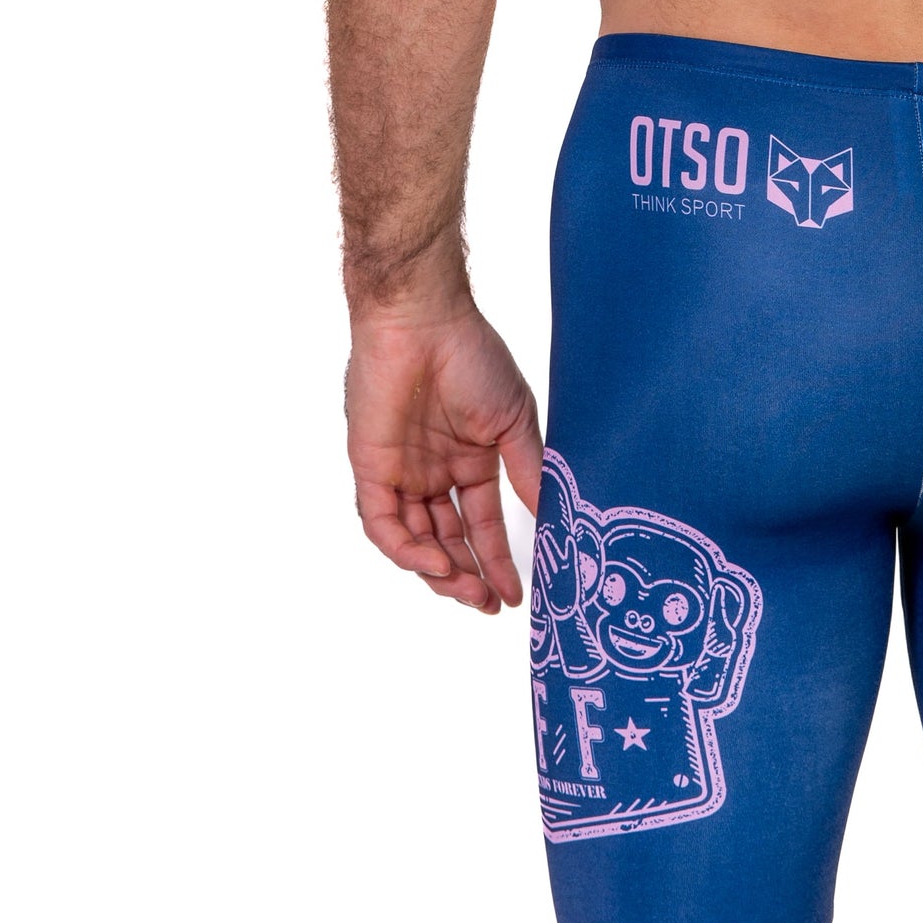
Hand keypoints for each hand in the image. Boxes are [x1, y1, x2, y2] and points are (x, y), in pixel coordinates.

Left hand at [345, 302, 543, 613]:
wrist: (424, 320)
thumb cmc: (472, 356)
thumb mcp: (513, 422)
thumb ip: (527, 473)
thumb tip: (552, 519)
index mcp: (468, 460)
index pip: (480, 524)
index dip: (497, 560)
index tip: (514, 594)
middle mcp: (432, 472)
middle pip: (446, 541)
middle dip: (467, 576)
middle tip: (488, 602)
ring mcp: (400, 472)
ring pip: (414, 541)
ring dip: (439, 571)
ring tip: (468, 590)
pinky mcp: (370, 468)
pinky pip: (382, 524)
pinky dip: (406, 549)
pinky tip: (434, 562)